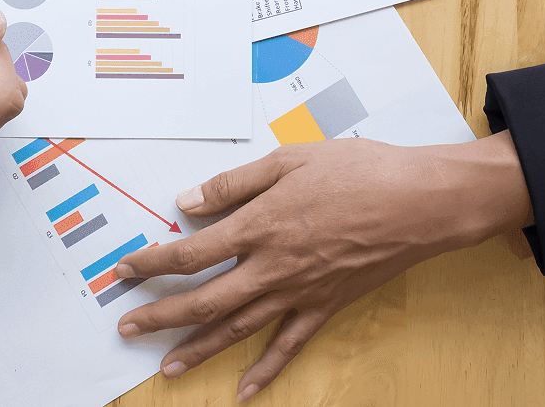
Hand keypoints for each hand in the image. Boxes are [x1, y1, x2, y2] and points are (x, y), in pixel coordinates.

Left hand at [115, 133, 532, 400]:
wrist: (418, 201)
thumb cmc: (358, 171)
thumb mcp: (289, 160)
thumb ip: (235, 183)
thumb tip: (188, 202)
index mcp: (259, 224)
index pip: (191, 252)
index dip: (153, 262)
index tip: (126, 269)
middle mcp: (272, 265)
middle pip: (203, 299)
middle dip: (161, 314)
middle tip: (127, 326)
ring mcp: (299, 291)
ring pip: (238, 327)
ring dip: (198, 348)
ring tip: (166, 366)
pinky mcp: (326, 306)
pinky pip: (289, 345)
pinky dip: (265, 371)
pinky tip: (244, 390)